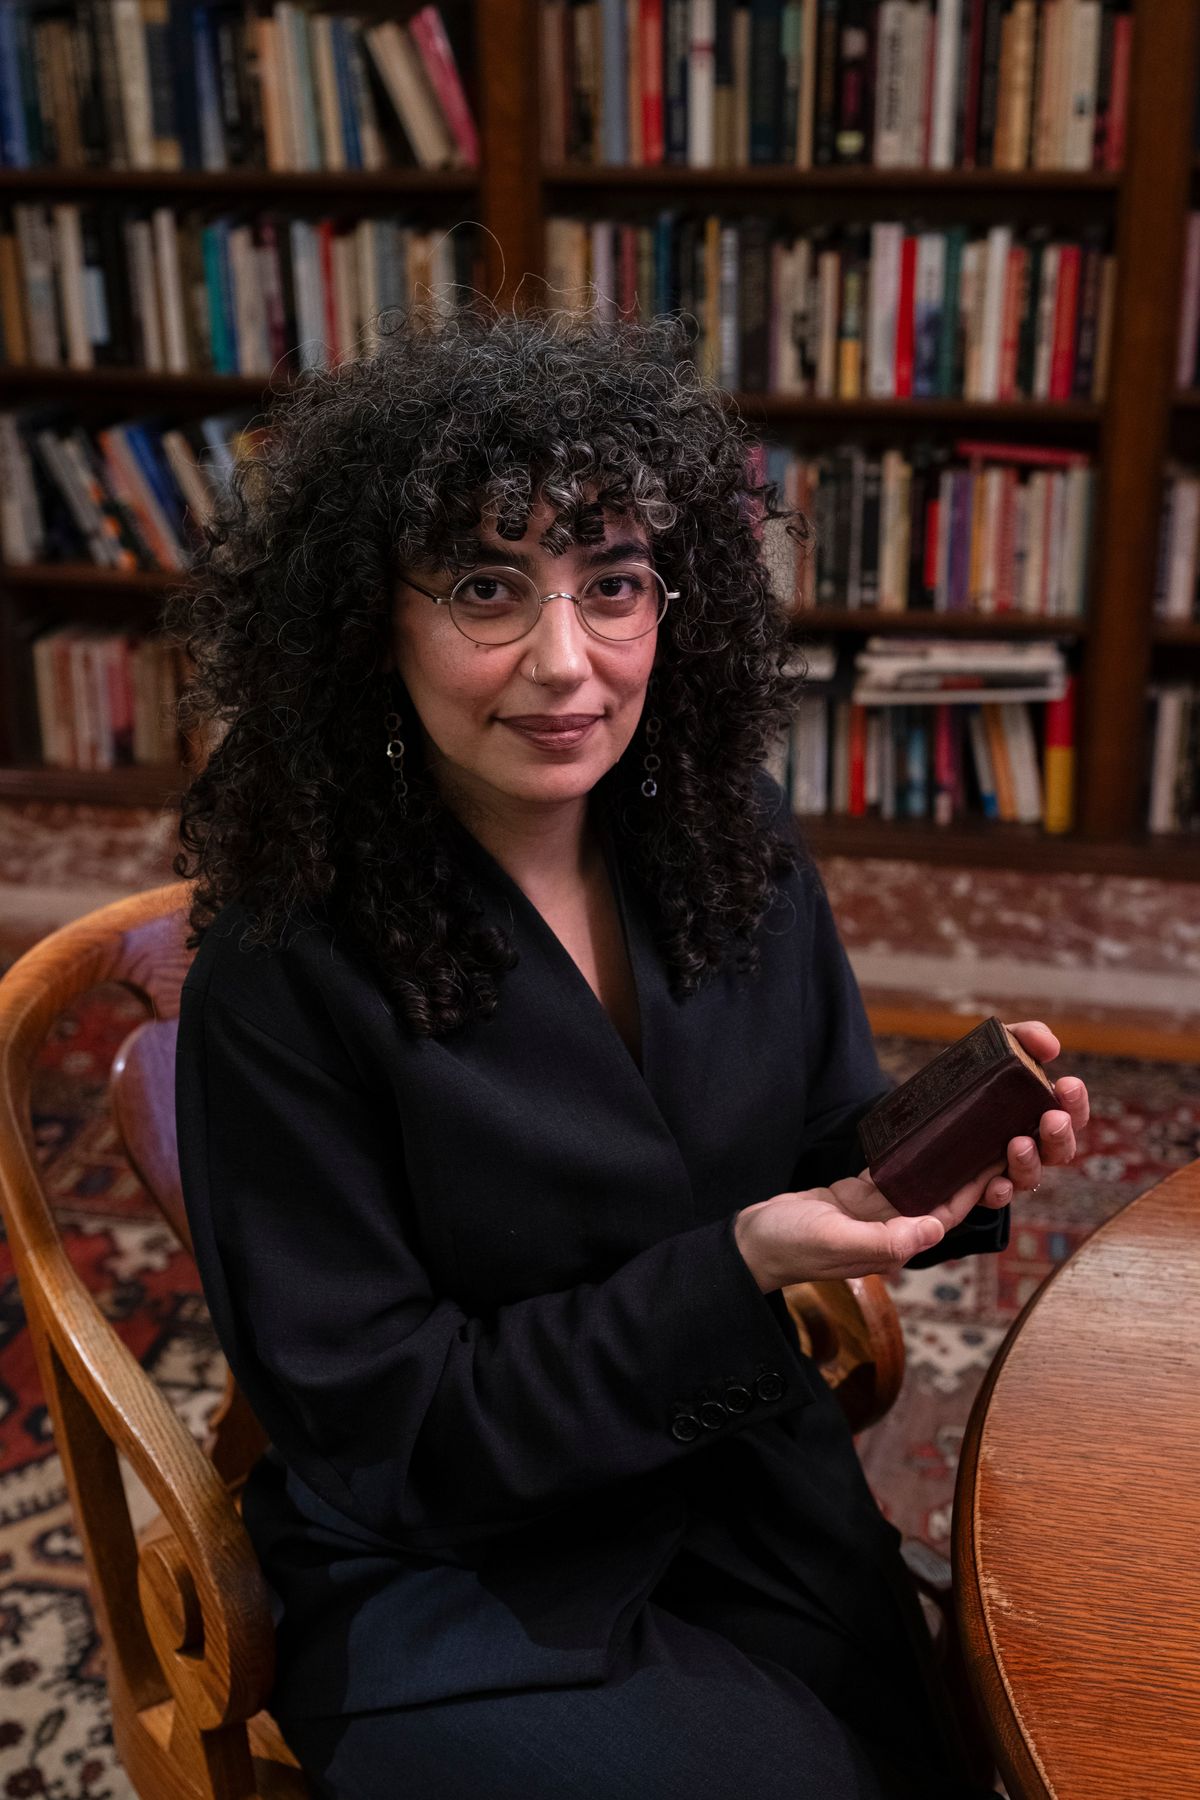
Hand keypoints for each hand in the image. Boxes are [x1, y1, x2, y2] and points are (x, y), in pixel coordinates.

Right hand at [734, 1158, 1010, 1290]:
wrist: (751, 1244)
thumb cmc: (789, 1247)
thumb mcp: (834, 1240)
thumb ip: (882, 1239)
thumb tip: (934, 1229)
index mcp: (893, 1245)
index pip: (945, 1214)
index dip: (973, 1189)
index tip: (997, 1159)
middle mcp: (890, 1230)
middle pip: (937, 1197)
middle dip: (964, 1172)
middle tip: (989, 1136)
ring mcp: (872, 1214)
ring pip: (917, 1183)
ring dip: (941, 1161)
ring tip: (964, 1130)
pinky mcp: (853, 1197)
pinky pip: (888, 1173)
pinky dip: (905, 1155)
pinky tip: (919, 1134)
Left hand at [980, 1020, 1089, 1208]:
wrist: (921, 1111)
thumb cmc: (972, 1078)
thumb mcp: (994, 1051)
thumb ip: (1024, 1037)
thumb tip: (1050, 1045)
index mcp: (1039, 1112)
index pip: (1071, 1113)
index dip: (1076, 1102)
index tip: (1067, 1083)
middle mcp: (1031, 1145)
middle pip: (1060, 1151)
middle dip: (1060, 1135)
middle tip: (1052, 1119)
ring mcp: (1005, 1168)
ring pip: (1030, 1176)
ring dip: (1029, 1162)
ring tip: (1018, 1144)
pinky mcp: (977, 1186)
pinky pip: (994, 1197)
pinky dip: (998, 1192)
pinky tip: (994, 1183)